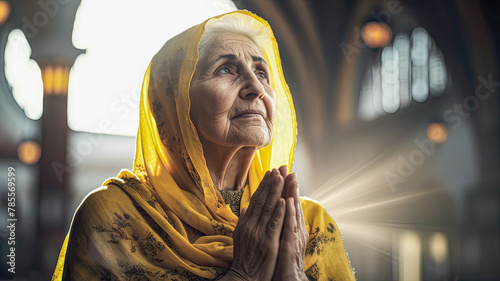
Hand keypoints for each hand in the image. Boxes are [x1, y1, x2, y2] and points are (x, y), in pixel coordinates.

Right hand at [229, 169, 286, 280]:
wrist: (244, 278)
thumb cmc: (244, 259)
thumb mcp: (240, 237)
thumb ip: (244, 221)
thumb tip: (246, 207)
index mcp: (245, 223)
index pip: (256, 200)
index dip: (263, 186)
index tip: (270, 173)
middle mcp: (251, 226)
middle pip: (262, 200)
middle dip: (271, 183)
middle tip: (278, 168)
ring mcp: (259, 234)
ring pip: (269, 209)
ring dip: (276, 192)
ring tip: (281, 177)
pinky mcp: (268, 243)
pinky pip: (274, 224)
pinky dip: (279, 212)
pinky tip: (284, 200)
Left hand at [273, 166, 308, 280]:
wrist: (285, 280)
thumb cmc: (276, 262)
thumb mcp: (274, 240)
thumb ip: (271, 224)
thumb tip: (265, 212)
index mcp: (288, 228)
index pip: (285, 204)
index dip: (283, 188)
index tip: (280, 172)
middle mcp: (294, 230)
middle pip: (291, 204)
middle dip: (289, 185)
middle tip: (288, 168)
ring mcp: (293, 237)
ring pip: (293, 212)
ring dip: (292, 194)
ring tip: (290, 178)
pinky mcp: (291, 245)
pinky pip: (290, 226)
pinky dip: (289, 212)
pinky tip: (287, 201)